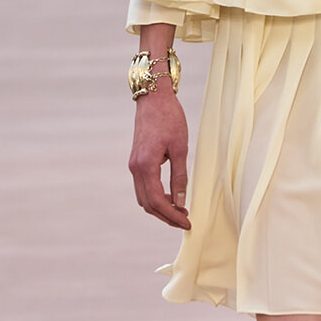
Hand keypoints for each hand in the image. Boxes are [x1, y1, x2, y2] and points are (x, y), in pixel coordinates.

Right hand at [129, 88, 190, 229]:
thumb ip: (180, 176)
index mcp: (146, 166)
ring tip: (179, 210)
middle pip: (148, 204)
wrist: (153, 98)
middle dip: (166, 216)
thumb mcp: (180, 148)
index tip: (187, 222)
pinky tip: (170, 196)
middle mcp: (135, 168)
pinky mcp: (136, 161)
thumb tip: (180, 202)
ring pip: (144, 198)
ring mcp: (133, 165)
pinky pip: (143, 187)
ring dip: (160, 208)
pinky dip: (155, 197)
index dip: (172, 216)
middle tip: (185, 220)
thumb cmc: (169, 119)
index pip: (158, 201)